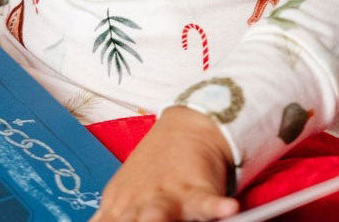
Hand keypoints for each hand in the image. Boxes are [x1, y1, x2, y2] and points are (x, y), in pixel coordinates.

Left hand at [93, 106, 237, 221]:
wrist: (186, 126)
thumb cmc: (150, 169)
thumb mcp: (121, 195)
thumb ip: (110, 218)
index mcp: (116, 208)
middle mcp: (138, 204)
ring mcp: (167, 195)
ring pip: (159, 212)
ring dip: (157, 218)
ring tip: (159, 220)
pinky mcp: (196, 189)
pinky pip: (206, 202)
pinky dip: (216, 206)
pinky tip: (228, 209)